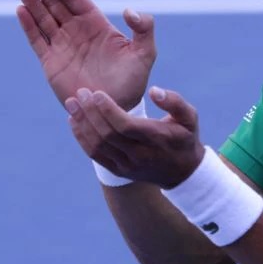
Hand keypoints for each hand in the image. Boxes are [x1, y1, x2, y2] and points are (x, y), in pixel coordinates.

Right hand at [15, 0, 155, 110]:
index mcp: (96, 24)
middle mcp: (76, 31)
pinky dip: (28, 25)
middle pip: (55, 2)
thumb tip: (129, 10)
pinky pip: (37, 40)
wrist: (114, 109)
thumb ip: (144, 29)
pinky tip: (20, 9)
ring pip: (43, 17)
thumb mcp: (145, 53)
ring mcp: (62, 46)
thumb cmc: (133, 82)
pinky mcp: (51, 62)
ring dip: (31, 0)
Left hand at [66, 86, 204, 188]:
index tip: (96, 93)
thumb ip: (175, 101)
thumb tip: (154, 91)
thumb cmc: (184, 138)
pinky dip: (82, 138)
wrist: (182, 172)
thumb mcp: (189, 117)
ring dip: (82, 124)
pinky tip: (74, 121)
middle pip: (108, 135)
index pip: (125, 126)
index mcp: (157, 139)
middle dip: (91, 113)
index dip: (108, 110)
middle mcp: (140, 155)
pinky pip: (95, 155)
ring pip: (98, 145)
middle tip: (80, 93)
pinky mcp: (118, 171)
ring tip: (72, 104)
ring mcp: (127, 166)